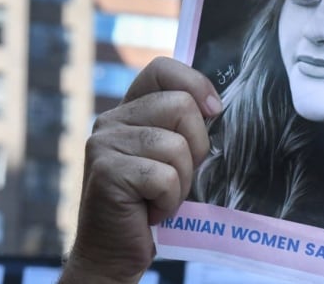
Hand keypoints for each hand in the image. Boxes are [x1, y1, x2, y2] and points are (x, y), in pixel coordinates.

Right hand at [58, 57, 221, 283]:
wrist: (116, 253)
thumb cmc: (153, 203)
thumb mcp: (173, 157)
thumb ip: (185, 127)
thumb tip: (219, 107)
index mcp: (130, 110)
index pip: (163, 69)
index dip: (195, 84)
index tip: (214, 112)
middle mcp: (112, 120)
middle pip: (180, 106)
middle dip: (196, 147)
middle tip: (178, 176)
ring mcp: (104, 144)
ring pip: (176, 146)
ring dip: (182, 181)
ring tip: (162, 197)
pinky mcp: (106, 172)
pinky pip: (164, 177)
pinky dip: (169, 200)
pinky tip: (151, 211)